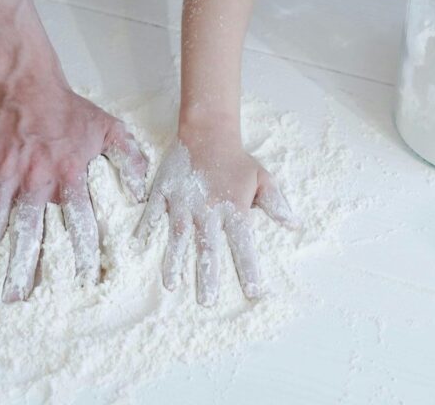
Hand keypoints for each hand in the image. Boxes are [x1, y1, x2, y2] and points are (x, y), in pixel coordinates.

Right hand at [0, 81, 148, 302]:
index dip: (83, 250)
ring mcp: (3, 172)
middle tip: (15, 298)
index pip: (79, 220)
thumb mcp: (109, 128)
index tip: (83, 279)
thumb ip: (129, 159)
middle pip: (29, 230)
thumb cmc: (67, 107)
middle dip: (22, 266)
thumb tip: (140, 193)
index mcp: (68, 174)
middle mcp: (35, 179)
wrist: (25, 79)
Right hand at [134, 125, 298, 305]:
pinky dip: (145, 228)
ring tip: (171, 285)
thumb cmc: (237, 159)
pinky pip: (153, 213)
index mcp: (234, 209)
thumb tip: (295, 226)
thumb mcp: (263, 179)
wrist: (208, 131)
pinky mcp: (164, 192)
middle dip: (207, 276)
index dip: (249, 269)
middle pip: (208, 248)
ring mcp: (183, 201)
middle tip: (206, 302)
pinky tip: (138, 245)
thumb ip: (276, 204)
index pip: (243, 245)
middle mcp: (208, 209)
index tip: (254, 292)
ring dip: (174, 261)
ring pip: (178, 236)